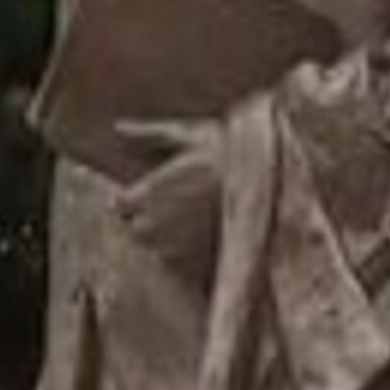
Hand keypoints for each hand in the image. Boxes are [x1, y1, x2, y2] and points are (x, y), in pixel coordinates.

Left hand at [114, 117, 220, 275]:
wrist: (270, 184)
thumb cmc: (230, 152)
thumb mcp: (189, 133)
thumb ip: (150, 133)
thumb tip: (120, 126)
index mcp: (148, 190)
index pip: (119, 205)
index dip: (132, 199)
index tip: (149, 193)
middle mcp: (154, 222)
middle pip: (136, 230)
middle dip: (148, 220)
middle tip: (176, 206)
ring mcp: (174, 246)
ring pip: (158, 248)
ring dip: (169, 238)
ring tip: (194, 220)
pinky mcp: (197, 262)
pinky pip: (181, 264)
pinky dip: (189, 253)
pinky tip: (207, 234)